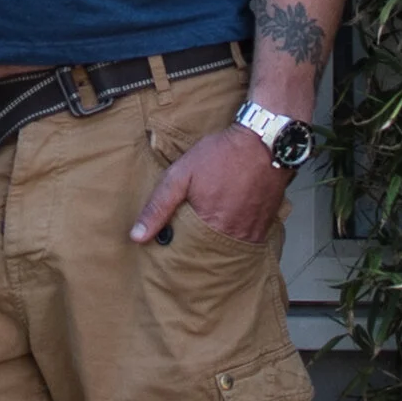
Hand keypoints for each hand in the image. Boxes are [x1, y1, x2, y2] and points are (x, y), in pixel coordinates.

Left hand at [130, 125, 287, 246]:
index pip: (186, 255)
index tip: (167, 254)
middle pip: (208, 258)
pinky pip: (246, 245)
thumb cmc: (221, 155)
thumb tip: (137, 236)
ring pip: (227, 253)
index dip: (176, 255)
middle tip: (186, 248)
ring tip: (205, 240)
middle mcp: (231, 236)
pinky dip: (234, 242)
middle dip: (196, 254)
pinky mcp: (264, 227)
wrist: (264, 142)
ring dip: (215, 250)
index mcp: (207, 227)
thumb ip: (158, 206)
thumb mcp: (181, 174)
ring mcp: (251, 233)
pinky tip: (226, 230)